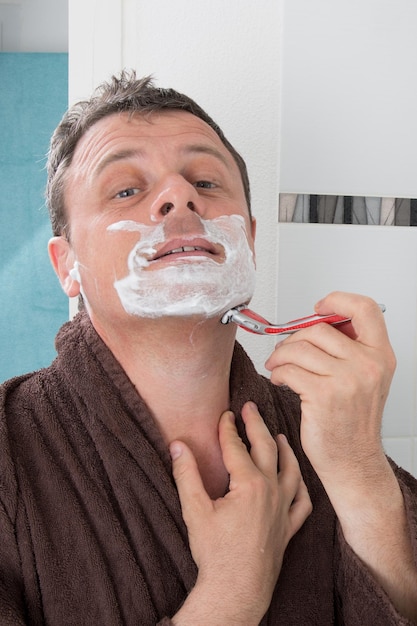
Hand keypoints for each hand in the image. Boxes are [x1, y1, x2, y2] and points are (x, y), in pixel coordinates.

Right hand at [170, 401, 311, 624]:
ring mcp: (284, 509)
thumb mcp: (194, 509)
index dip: (228, 428)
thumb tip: (177, 445)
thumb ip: (186, 474)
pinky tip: (297, 476)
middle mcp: (271, 491)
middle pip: (266, 448)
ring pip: (290, 469)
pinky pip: (302, 500)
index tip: (224, 414)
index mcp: (249, 484)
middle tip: (249, 407)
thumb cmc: (215, 553)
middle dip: (256, 424)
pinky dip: (301, 484)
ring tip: (278, 433)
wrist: (236, 590)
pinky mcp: (289, 526)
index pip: (237, 446)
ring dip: (284, 448)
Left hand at [265, 292, 395, 488]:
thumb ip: (348, 348)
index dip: (337, 300)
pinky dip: (277, 372)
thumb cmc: (352, 422)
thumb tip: (314, 322)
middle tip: (285, 350)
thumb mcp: (364, 379)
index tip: (318, 308)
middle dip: (293, 337)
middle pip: (319, 328)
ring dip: (280, 355)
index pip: (364, 308)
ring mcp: (347, 380)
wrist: (352, 462)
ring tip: (278, 367)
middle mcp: (367, 365)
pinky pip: (289, 369)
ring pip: (299, 347)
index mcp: (380, 355)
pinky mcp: (323, 395)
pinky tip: (280, 380)